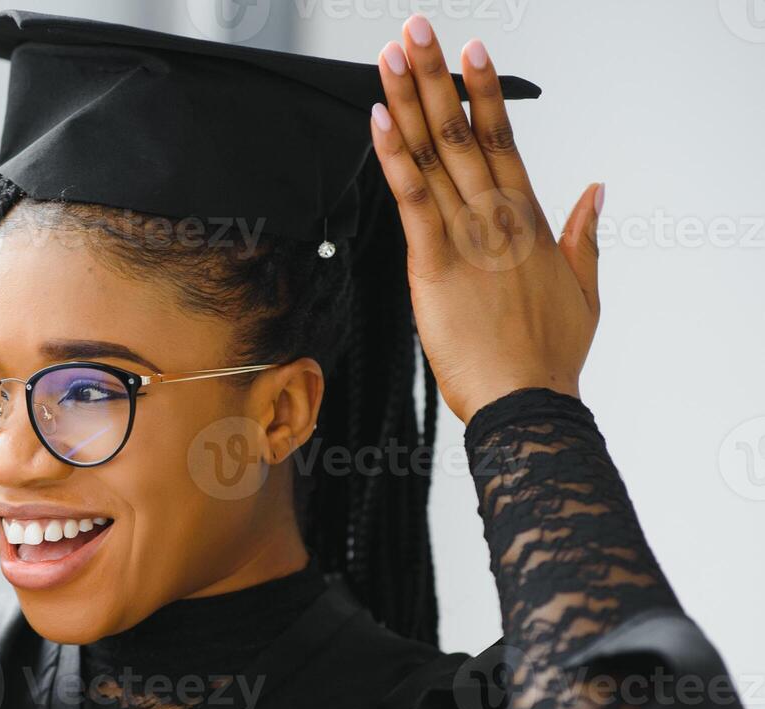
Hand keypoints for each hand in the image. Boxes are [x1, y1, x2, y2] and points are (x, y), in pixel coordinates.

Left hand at [370, 14, 602, 424]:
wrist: (527, 403)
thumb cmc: (548, 356)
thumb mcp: (584, 288)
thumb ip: (585, 234)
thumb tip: (595, 190)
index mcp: (528, 220)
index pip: (502, 140)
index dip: (484, 92)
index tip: (472, 50)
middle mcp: (497, 217)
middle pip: (463, 132)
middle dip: (436, 77)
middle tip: (416, 28)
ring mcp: (466, 237)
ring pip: (434, 155)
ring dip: (409, 100)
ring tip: (392, 54)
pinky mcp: (434, 264)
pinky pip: (411, 200)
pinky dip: (395, 158)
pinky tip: (380, 121)